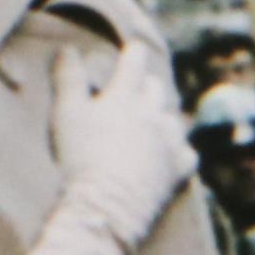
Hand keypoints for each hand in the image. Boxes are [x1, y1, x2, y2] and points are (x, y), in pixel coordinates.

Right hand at [50, 41, 193, 247]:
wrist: (105, 206)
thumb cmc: (81, 156)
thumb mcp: (66, 112)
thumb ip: (68, 77)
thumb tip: (67, 48)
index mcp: (125, 95)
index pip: (135, 61)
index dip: (133, 53)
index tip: (133, 50)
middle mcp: (152, 114)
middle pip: (155, 88)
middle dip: (146, 85)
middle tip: (136, 89)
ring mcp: (168, 143)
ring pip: (173, 119)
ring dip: (163, 116)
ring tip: (152, 122)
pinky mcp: (177, 171)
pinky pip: (188, 153)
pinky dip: (180, 150)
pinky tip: (172, 154)